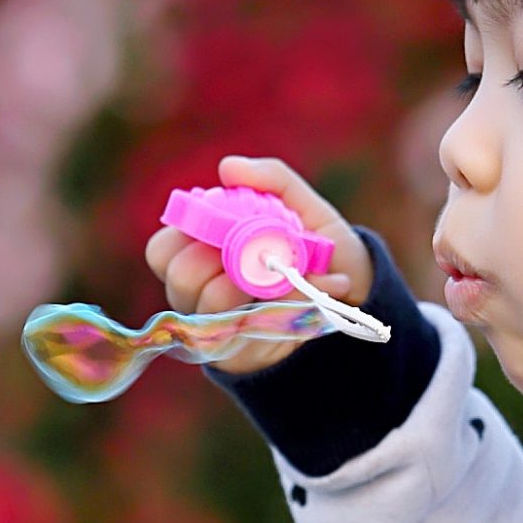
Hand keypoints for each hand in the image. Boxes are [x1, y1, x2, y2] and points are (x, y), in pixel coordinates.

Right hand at [143, 154, 373, 377]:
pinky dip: (281, 303)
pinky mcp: (240, 355)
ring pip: (208, 304)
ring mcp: (217, 329)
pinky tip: (309, 291)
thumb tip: (228, 168)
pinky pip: (245, 330)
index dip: (184, 234)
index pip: (162, 250)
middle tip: (259, 247)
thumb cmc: (319, 251)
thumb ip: (271, 180)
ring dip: (251, 279)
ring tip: (289, 268)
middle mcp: (199, 296)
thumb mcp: (303, 207)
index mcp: (200, 257)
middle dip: (219, 256)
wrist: (359, 297)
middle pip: (180, 277)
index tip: (223, 222)